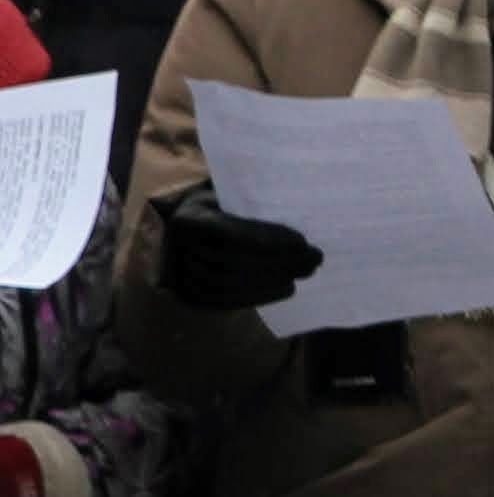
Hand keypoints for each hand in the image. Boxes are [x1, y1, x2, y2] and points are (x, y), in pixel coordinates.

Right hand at [158, 188, 323, 312]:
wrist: (185, 235)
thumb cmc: (219, 208)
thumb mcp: (230, 196)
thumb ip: (254, 203)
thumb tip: (300, 208)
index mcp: (187, 219)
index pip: (230, 235)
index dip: (268, 241)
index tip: (303, 242)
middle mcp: (176, 249)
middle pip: (234, 261)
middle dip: (279, 262)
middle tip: (315, 259)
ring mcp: (179, 276)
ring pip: (231, 284)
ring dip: (273, 279)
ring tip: (304, 272)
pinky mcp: (190, 296)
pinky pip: (226, 301)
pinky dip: (260, 295)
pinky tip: (286, 287)